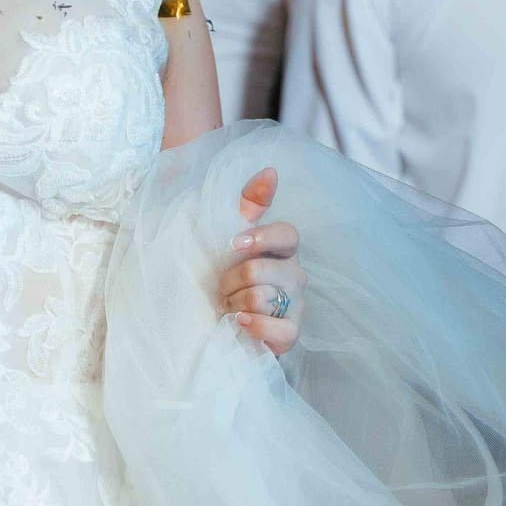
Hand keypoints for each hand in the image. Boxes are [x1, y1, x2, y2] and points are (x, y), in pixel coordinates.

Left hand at [215, 167, 302, 355]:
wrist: (210, 321)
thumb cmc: (221, 273)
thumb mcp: (226, 233)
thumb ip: (249, 203)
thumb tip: (270, 171)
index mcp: (281, 249)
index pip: (287, 234)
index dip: (261, 237)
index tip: (233, 244)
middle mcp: (294, 275)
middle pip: (263, 270)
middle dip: (230, 280)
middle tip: (220, 288)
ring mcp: (295, 305)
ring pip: (264, 298)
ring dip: (235, 304)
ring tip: (227, 308)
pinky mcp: (290, 334)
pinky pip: (281, 330)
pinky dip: (255, 327)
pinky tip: (238, 323)